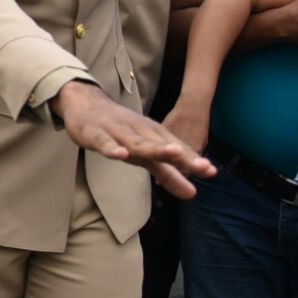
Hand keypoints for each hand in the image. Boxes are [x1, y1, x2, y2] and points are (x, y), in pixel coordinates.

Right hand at [51, 81, 213, 198]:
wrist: (85, 104)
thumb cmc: (119, 131)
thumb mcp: (145, 152)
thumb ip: (168, 172)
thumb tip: (192, 194)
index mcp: (152, 135)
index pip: (175, 149)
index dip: (192, 160)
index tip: (211, 171)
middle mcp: (138, 131)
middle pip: (161, 145)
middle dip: (181, 155)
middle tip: (201, 166)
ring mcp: (117, 131)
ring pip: (137, 142)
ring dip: (154, 148)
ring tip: (172, 154)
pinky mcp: (95, 133)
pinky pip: (104, 142)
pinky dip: (112, 148)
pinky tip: (120, 155)